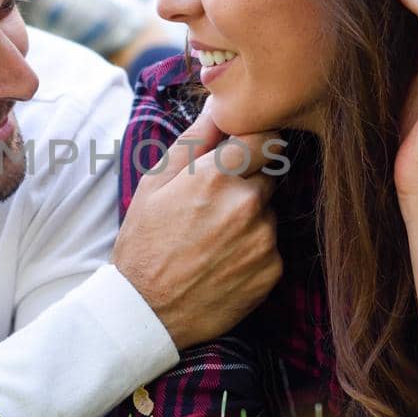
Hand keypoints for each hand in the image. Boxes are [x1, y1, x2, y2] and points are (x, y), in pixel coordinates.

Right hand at [112, 110, 283, 350]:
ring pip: (270, 212)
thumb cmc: (145, 242)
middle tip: (213, 205)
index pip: (265, 136)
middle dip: (248, 181)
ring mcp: (264, 240)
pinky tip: (223, 261)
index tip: (244, 151)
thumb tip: (220, 104)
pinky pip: (272, 247)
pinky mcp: (272, 271)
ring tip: (214, 238)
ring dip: (251, 217)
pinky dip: (254, 250)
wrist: (146, 312)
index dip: (254, 142)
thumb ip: (193, 139)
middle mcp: (248, 204)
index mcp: (217, 176)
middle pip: (270, 174)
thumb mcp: (154, 184)